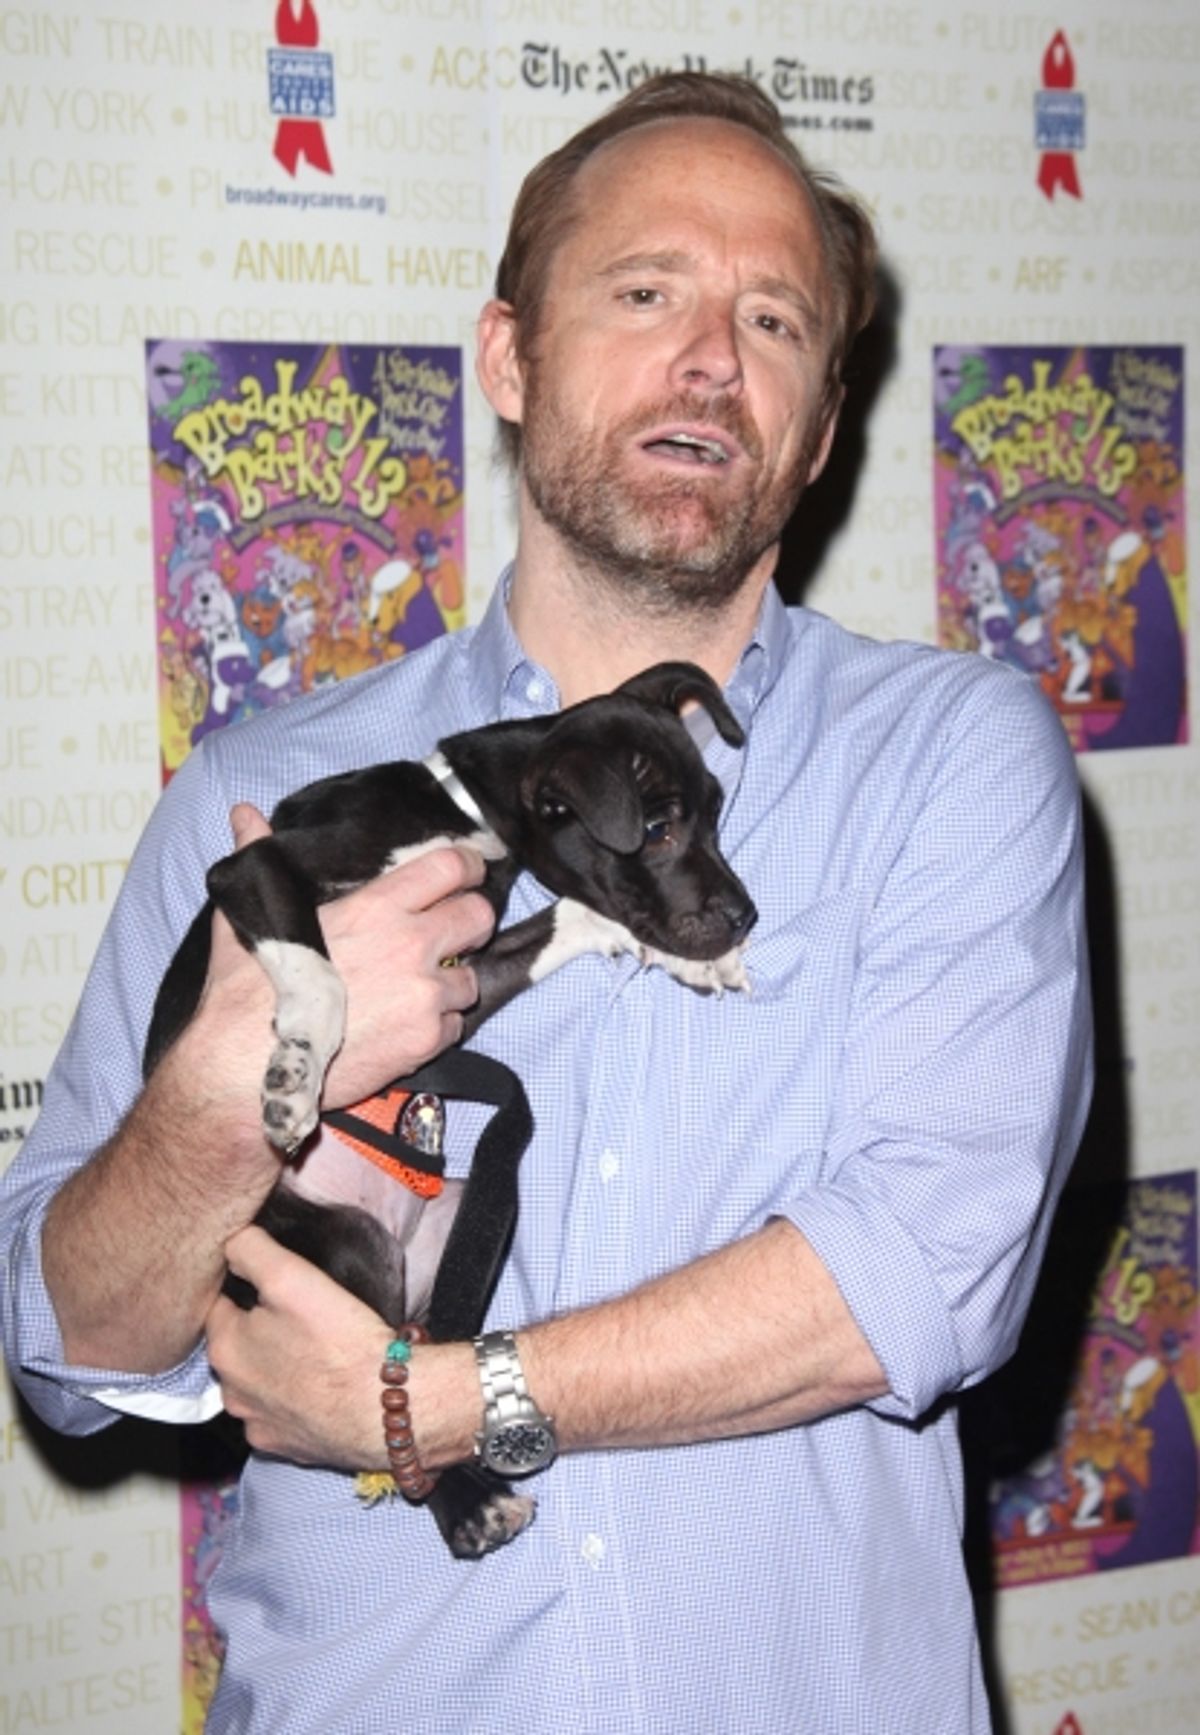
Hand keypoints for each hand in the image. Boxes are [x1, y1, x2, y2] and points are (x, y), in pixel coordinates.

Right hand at [190, 804, 497, 1118]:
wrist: (244, 1067)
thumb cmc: (244, 990)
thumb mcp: (251, 914)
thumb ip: (259, 858)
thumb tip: (245, 814)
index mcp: (375, 906)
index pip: (450, 866)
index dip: (467, 866)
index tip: (467, 872)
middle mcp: (410, 944)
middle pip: (479, 916)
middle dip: (469, 922)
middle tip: (450, 934)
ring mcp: (423, 994)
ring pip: (470, 978)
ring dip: (451, 982)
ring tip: (415, 990)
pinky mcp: (426, 1040)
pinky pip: (455, 1025)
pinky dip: (437, 1026)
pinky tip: (402, 1027)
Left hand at [207, 1226, 386, 1468]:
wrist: (385, 1405)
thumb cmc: (339, 1339)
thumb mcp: (291, 1276)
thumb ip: (250, 1250)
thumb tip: (228, 1242)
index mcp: (225, 1347)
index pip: (215, 1306)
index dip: (239, 1290)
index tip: (264, 1284)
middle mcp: (230, 1392)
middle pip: (235, 1347)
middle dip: (255, 1331)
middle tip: (294, 1315)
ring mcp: (256, 1425)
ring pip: (254, 1384)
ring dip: (271, 1368)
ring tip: (309, 1352)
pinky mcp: (283, 1448)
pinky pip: (278, 1416)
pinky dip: (290, 1401)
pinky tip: (317, 1388)